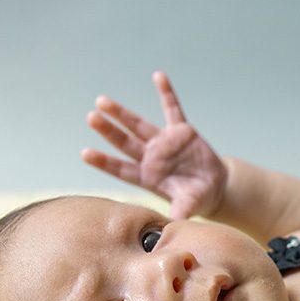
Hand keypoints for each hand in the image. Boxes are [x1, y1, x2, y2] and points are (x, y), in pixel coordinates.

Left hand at [81, 71, 226, 219]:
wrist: (214, 187)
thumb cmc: (196, 199)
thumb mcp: (188, 206)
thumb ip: (180, 211)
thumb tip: (174, 225)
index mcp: (147, 177)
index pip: (121, 168)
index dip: (104, 162)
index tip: (85, 153)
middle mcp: (150, 157)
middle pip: (124, 142)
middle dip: (108, 130)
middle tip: (91, 118)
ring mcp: (163, 142)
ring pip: (138, 124)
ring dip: (121, 113)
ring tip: (101, 101)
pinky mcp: (181, 131)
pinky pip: (172, 109)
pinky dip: (166, 93)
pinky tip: (158, 76)